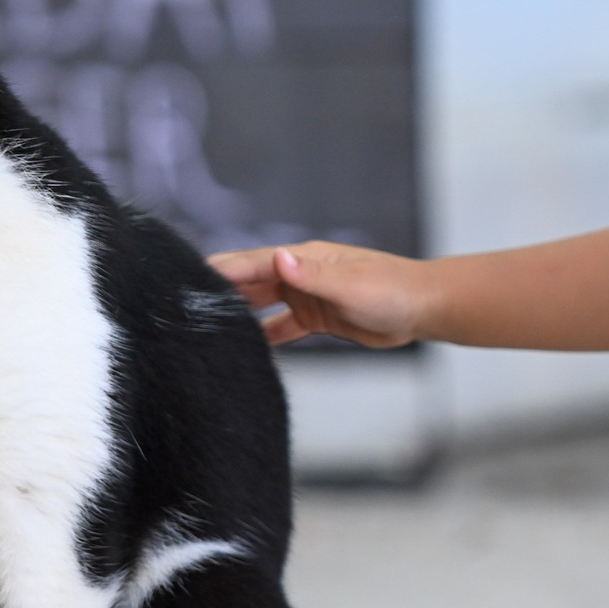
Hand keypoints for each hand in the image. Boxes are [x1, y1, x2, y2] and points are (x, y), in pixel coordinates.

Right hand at [206, 241, 435, 346]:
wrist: (423, 308)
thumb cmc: (393, 290)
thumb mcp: (351, 284)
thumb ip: (314, 276)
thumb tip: (279, 259)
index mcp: (303, 260)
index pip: (252, 263)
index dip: (221, 271)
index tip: (187, 279)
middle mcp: (300, 275)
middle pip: (251, 283)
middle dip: (221, 292)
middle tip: (185, 308)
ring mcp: (307, 296)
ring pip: (262, 305)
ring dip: (238, 314)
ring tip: (205, 328)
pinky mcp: (317, 318)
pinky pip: (282, 328)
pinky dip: (264, 336)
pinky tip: (244, 348)